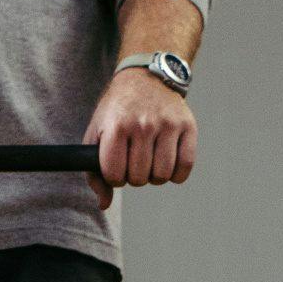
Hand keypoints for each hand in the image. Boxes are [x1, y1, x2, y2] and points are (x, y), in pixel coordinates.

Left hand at [83, 68, 196, 209]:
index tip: (117, 165)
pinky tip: (168, 162)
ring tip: (150, 160)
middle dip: (134, 176)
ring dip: (155, 176)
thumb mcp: (97, 133)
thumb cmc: (117, 111)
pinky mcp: (188, 126)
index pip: (115, 176)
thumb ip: (94, 171)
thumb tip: (103, 204)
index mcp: (116, 127)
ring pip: (162, 176)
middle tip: (135, 160)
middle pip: (139, 179)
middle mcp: (143, 125)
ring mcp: (167, 125)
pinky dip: (177, 173)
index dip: (114, 177)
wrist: (145, 78)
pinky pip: (185, 167)